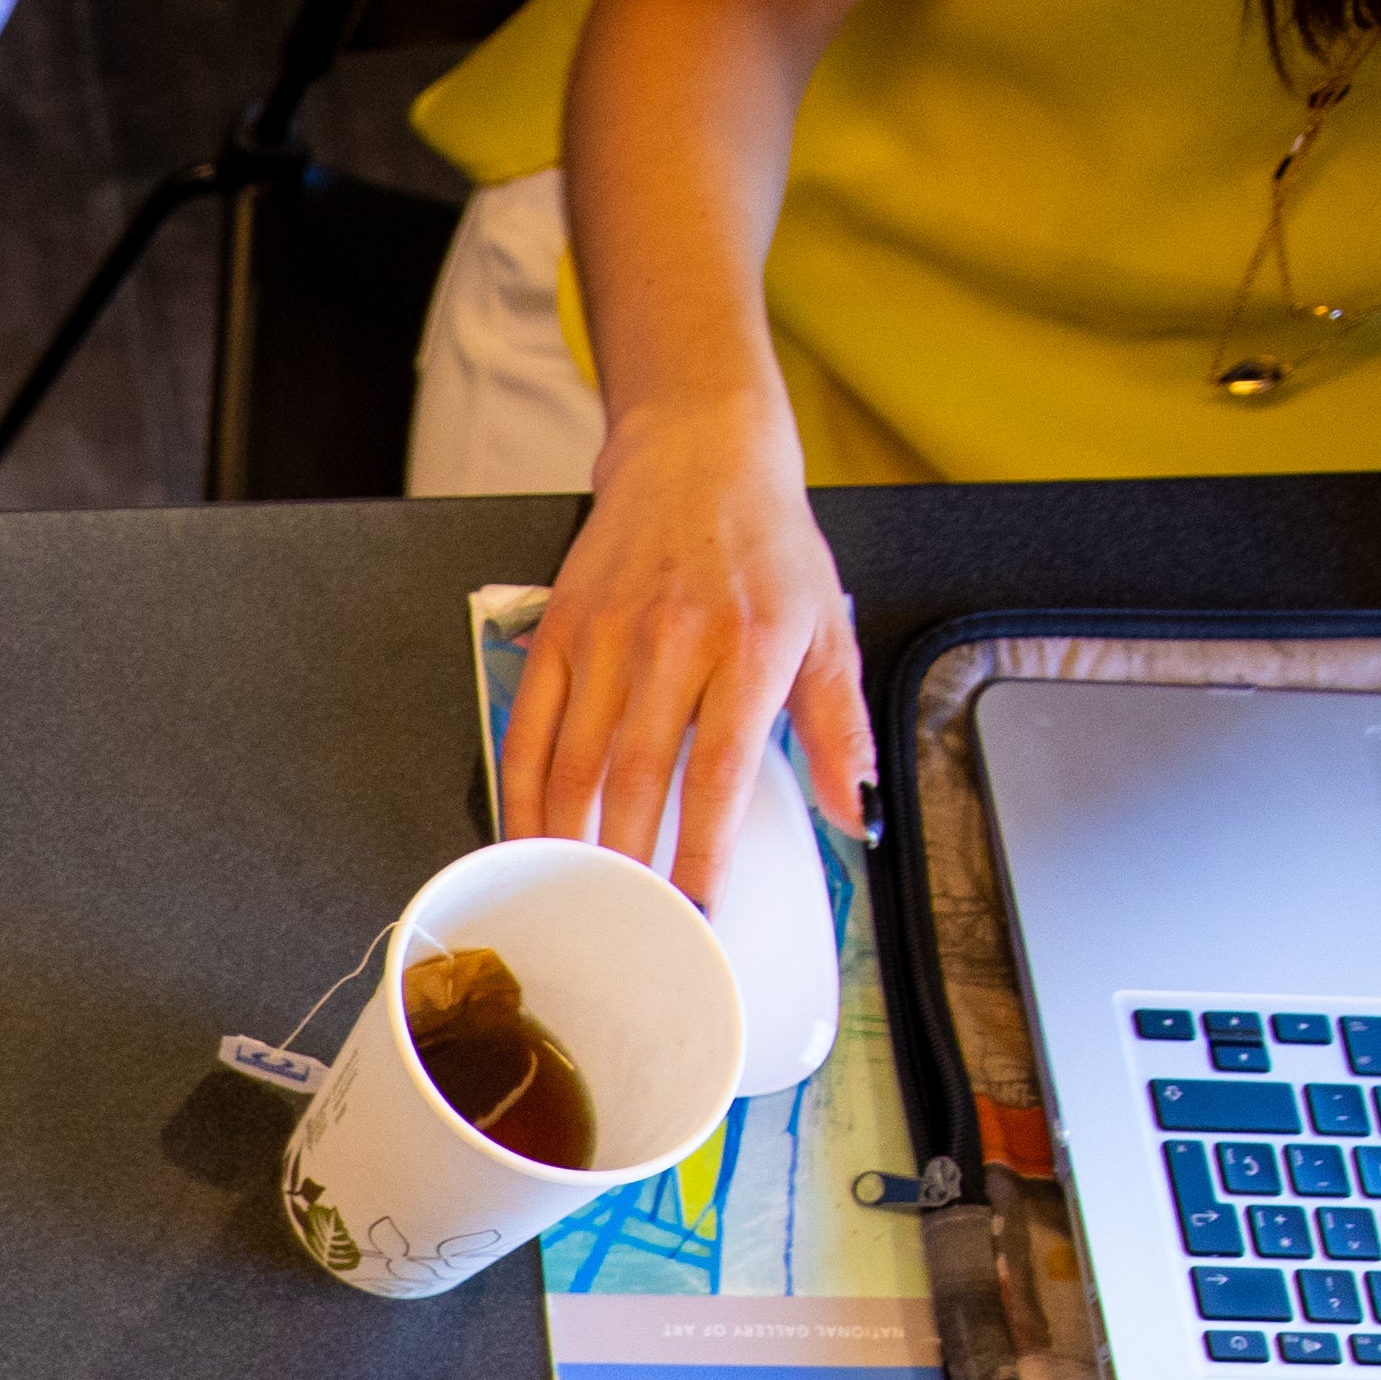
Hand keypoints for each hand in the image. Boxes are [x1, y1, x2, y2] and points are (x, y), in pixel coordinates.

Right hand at [503, 404, 874, 906]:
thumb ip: (841, 727)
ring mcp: (607, 636)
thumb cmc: (765, 544)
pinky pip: (529, 728)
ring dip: (569, 842)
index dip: (702, 851)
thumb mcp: (827, 627)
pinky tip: (528, 837)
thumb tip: (857, 810)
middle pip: (637, 778)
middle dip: (628, 864)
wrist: (700, 453)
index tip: (696, 911)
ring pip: (575, 763)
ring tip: (573, 898)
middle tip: (627, 927)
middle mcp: (674, 641)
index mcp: (750, 647)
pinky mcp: (559, 630)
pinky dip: (523, 792)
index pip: (720, 772)